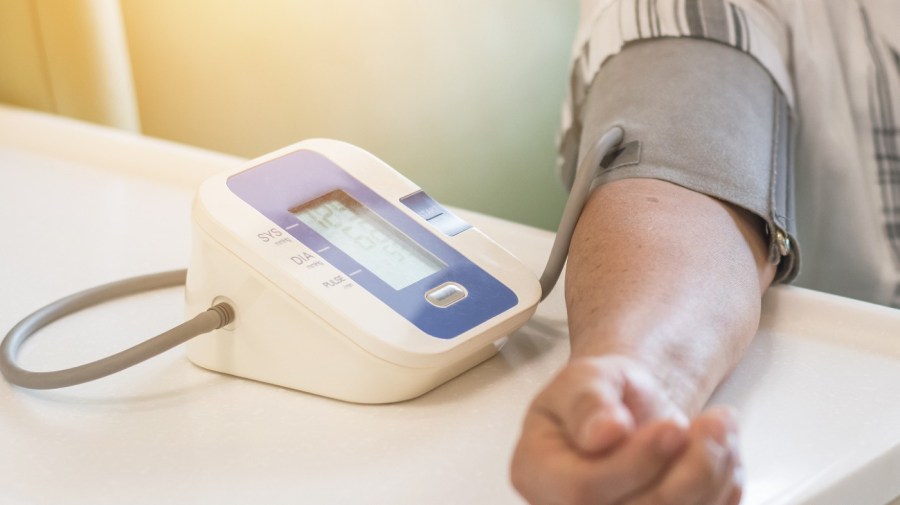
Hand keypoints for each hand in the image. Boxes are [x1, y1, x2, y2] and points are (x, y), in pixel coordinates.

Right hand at [511, 355, 742, 504]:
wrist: (627, 409)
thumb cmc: (601, 394)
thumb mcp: (585, 376)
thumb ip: (588, 400)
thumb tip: (603, 431)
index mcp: (538, 475)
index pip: (583, 490)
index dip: (634, 463)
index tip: (672, 427)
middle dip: (688, 470)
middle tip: (716, 422)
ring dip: (712, 475)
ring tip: (720, 427)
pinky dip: (723, 486)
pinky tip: (720, 452)